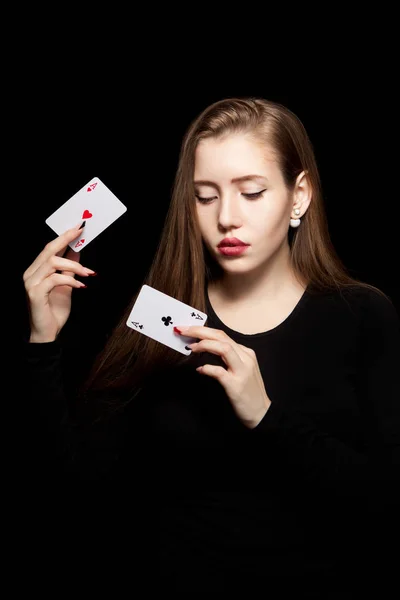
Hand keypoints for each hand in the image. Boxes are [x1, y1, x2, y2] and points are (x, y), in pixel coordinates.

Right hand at [23, 223, 95, 342]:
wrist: (47, 333)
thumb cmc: (54, 311)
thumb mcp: (66, 286)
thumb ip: (69, 269)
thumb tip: (77, 252)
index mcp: (36, 270)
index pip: (49, 248)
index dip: (64, 236)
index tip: (78, 228)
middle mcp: (30, 274)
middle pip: (49, 250)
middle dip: (67, 240)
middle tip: (82, 234)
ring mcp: (31, 283)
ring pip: (53, 263)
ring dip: (74, 266)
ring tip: (89, 273)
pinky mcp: (35, 293)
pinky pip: (54, 280)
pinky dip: (70, 280)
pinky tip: (81, 286)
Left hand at [175, 325, 270, 427]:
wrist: (261, 412)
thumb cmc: (247, 391)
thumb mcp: (239, 369)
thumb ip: (226, 358)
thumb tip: (204, 348)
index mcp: (245, 352)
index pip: (222, 334)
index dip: (202, 330)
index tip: (187, 329)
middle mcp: (245, 358)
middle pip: (221, 336)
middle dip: (199, 331)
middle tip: (182, 330)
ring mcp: (242, 371)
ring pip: (224, 348)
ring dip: (204, 345)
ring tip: (190, 348)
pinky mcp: (236, 385)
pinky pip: (219, 372)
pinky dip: (207, 368)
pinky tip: (200, 370)